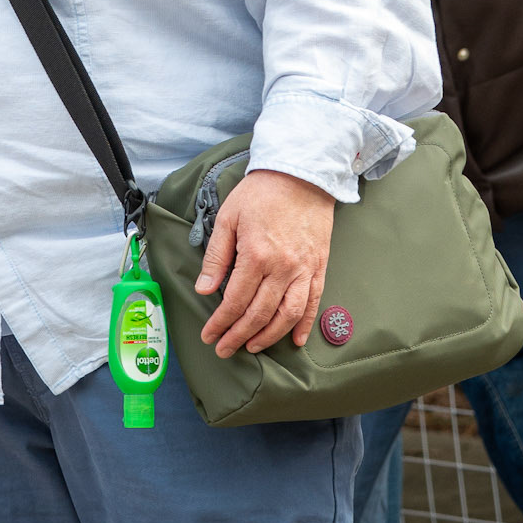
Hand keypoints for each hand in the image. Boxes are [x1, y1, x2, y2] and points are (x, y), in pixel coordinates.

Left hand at [195, 169, 334, 357]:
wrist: (300, 174)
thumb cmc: (261, 193)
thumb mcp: (228, 217)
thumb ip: (216, 256)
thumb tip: (204, 289)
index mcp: (256, 255)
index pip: (235, 300)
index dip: (221, 322)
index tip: (210, 335)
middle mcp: (282, 268)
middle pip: (259, 314)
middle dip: (239, 336)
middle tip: (225, 348)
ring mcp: (303, 269)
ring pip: (287, 315)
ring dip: (269, 336)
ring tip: (252, 346)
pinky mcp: (318, 267)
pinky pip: (313, 303)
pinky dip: (304, 325)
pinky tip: (295, 340)